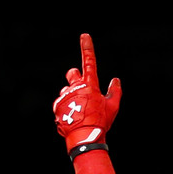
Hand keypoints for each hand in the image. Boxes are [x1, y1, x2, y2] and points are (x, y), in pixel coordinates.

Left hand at [53, 34, 121, 153]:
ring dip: (73, 96)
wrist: (84, 137)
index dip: (87, 48)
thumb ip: (115, 92)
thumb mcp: (113, 107)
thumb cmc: (101, 121)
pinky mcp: (57, 105)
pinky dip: (68, 108)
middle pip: (72, 73)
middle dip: (76, 77)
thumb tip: (116, 80)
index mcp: (90, 85)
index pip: (89, 62)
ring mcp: (65, 96)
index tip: (84, 36)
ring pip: (68, 90)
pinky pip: (63, 103)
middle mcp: (75, 87)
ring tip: (80, 111)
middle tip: (82, 89)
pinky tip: (74, 118)